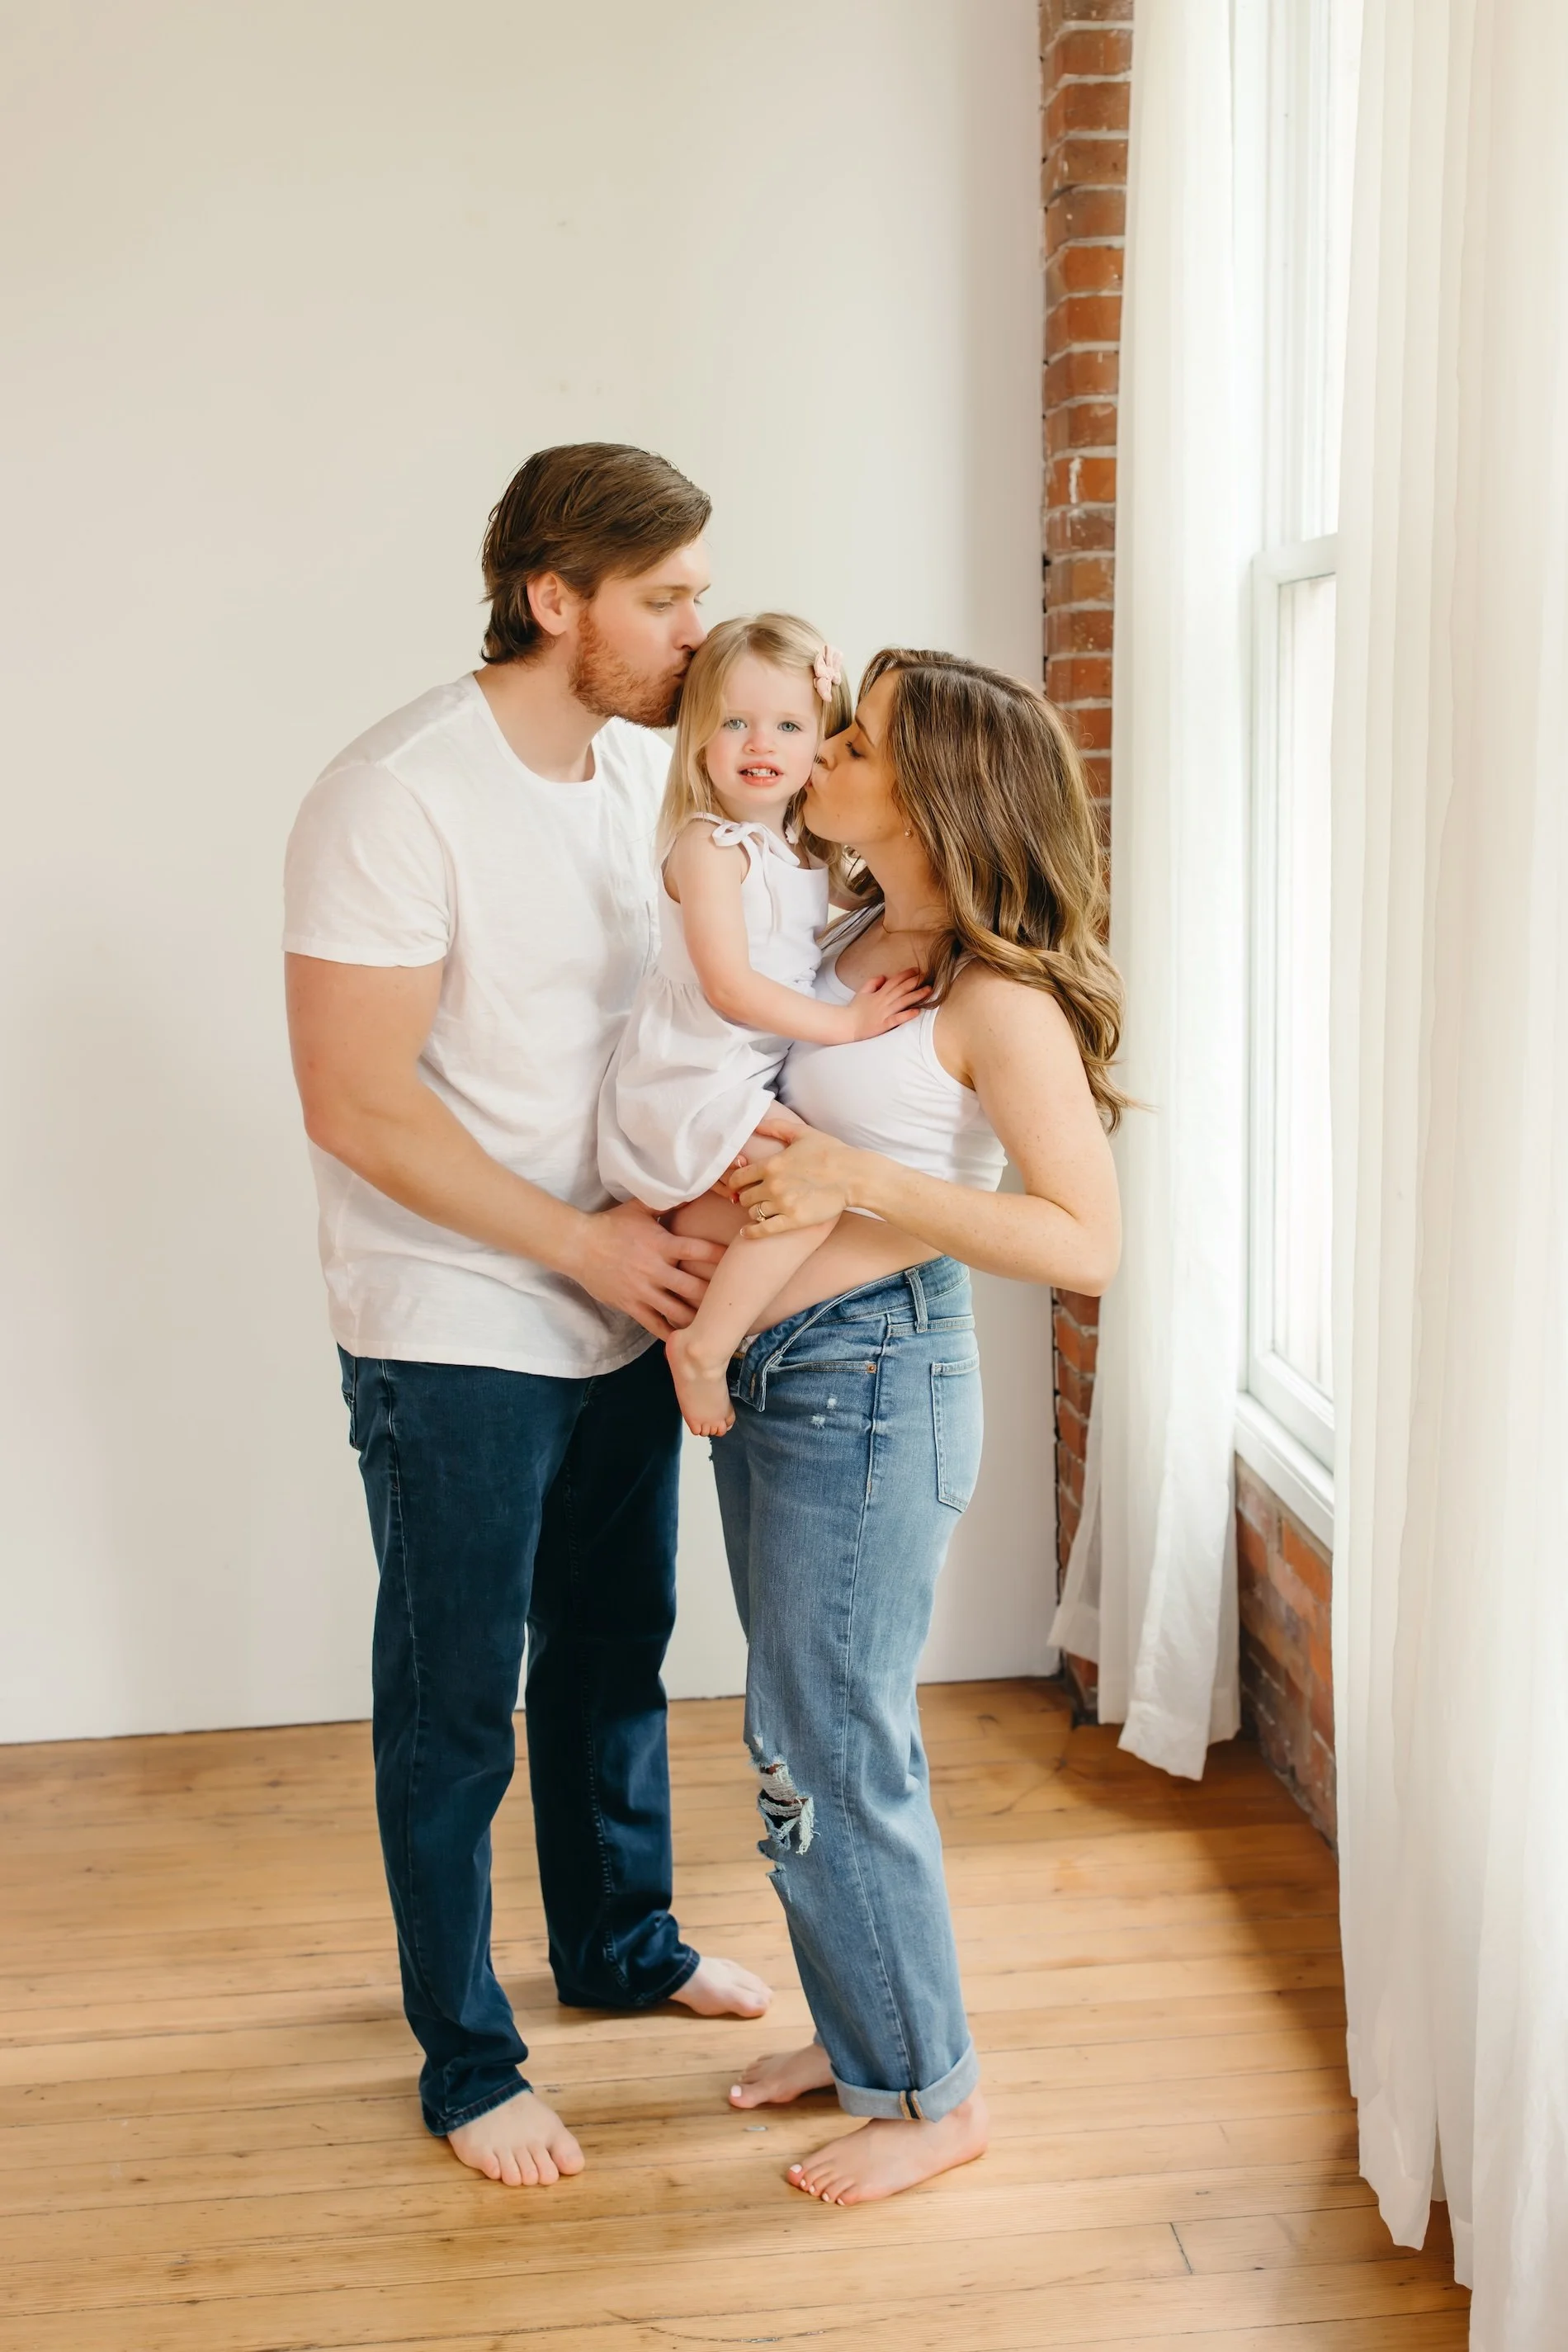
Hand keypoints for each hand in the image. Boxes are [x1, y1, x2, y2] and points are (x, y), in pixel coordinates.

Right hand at [565, 1200, 724, 1338]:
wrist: (578, 1245)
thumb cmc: (611, 1224)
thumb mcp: (640, 1208)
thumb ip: (667, 1202)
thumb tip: (692, 1188)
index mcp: (661, 1244)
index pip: (699, 1251)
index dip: (721, 1257)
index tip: (740, 1261)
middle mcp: (655, 1270)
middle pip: (693, 1288)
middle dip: (714, 1295)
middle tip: (734, 1301)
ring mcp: (643, 1291)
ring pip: (678, 1311)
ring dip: (697, 1318)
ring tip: (716, 1323)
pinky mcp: (631, 1306)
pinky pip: (655, 1325)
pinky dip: (671, 1333)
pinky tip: (687, 1339)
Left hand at [733, 1125, 867, 1236]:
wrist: (854, 1176)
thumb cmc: (831, 1152)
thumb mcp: (803, 1133)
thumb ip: (776, 1128)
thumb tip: (757, 1124)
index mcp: (771, 1164)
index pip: (738, 1177)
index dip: (735, 1182)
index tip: (738, 1185)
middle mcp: (772, 1185)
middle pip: (744, 1196)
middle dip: (746, 1196)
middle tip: (753, 1197)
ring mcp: (782, 1204)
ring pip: (753, 1212)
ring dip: (754, 1211)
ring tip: (761, 1210)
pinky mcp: (793, 1220)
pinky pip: (763, 1229)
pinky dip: (752, 1232)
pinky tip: (747, 1232)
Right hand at [835, 968, 929, 1042]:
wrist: (846, 1024)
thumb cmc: (854, 1010)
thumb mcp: (862, 992)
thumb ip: (873, 982)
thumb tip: (884, 976)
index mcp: (879, 993)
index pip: (894, 981)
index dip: (906, 974)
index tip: (917, 970)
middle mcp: (883, 1001)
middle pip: (901, 989)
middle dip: (915, 982)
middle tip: (927, 976)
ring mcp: (884, 1012)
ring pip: (902, 1001)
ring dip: (916, 995)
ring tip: (928, 991)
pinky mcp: (884, 1024)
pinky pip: (897, 1018)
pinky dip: (907, 1014)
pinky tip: (917, 1011)